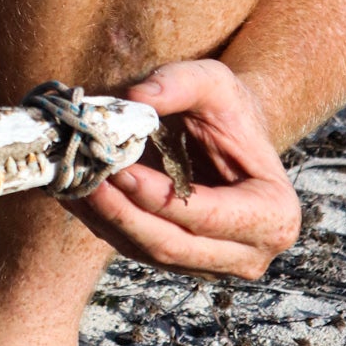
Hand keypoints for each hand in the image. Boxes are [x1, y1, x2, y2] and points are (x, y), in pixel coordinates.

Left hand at [75, 59, 299, 279]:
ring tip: (71, 182)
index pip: (208, 216)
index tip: (120, 169)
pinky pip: (134, 248)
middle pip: (173, 245)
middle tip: (86, 178)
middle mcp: (248, 254)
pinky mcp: (179, 262)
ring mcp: (211, 264)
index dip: (159, 197)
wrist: (231, 133)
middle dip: (122, 214)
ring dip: (104, 219)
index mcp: (274, 215)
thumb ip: (180, 82)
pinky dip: (102, 222)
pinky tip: (75, 192)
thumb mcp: (214, 82)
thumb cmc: (229, 110)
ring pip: (147, 252)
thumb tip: (135, 98)